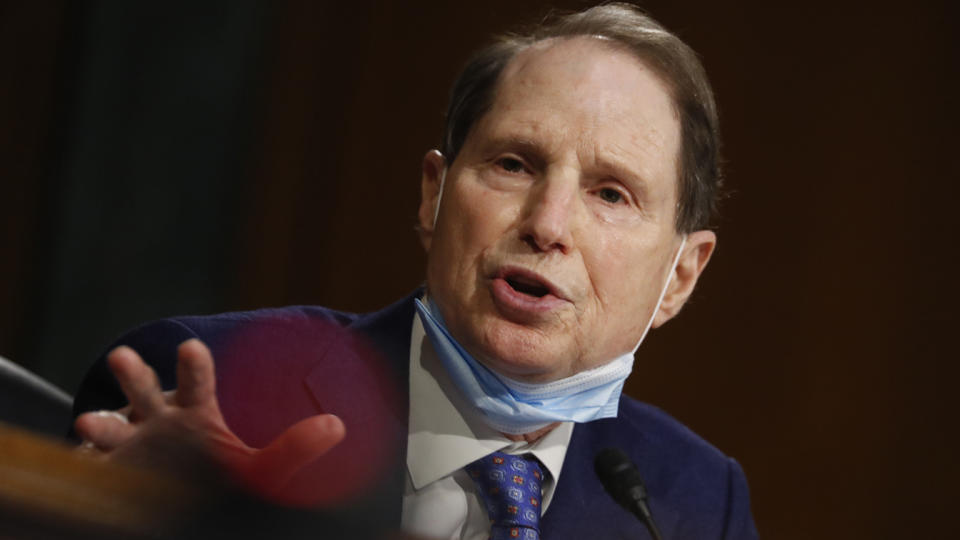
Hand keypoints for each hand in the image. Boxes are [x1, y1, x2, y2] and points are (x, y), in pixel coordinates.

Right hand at [74, 339, 345, 500]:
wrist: (183, 513)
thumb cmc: (222, 482)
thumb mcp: (262, 470)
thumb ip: (296, 450)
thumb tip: (338, 426)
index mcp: (196, 415)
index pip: (198, 382)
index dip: (193, 365)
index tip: (191, 346)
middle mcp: (159, 425)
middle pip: (144, 392)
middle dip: (134, 375)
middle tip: (122, 356)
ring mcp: (129, 450)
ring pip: (108, 427)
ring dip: (100, 422)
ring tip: (89, 422)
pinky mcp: (107, 477)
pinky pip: (91, 468)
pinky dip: (87, 464)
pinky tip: (84, 464)